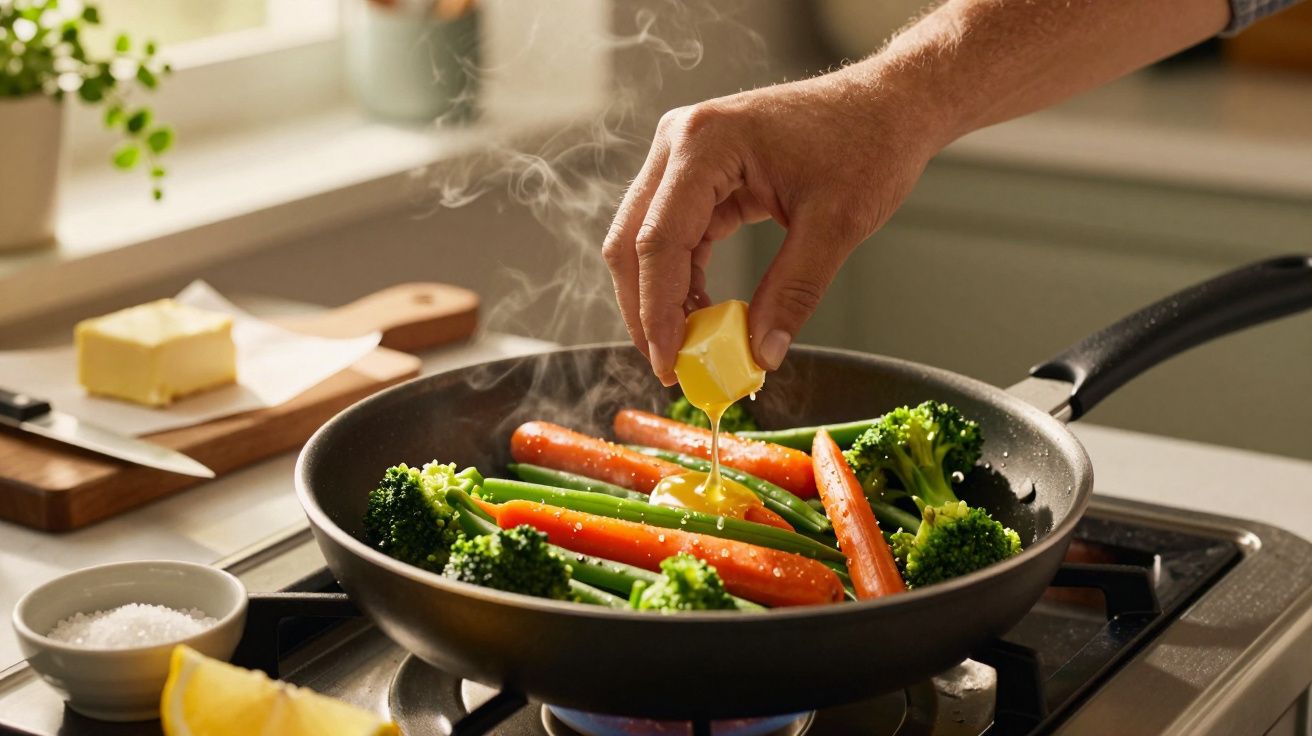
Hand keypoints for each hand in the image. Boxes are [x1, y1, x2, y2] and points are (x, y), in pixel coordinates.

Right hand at [603, 62, 945, 384]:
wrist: (887, 106)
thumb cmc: (867, 144)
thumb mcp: (835, 225)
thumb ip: (794, 291)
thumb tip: (761, 353)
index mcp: (706, 143)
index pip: (658, 240)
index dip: (657, 310)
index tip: (669, 362)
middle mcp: (681, 142)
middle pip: (632, 241)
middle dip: (645, 309)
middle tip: (670, 365)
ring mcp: (684, 156)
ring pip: (644, 241)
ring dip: (660, 297)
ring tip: (690, 347)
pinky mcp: (698, 173)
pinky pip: (672, 234)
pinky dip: (682, 278)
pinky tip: (704, 314)